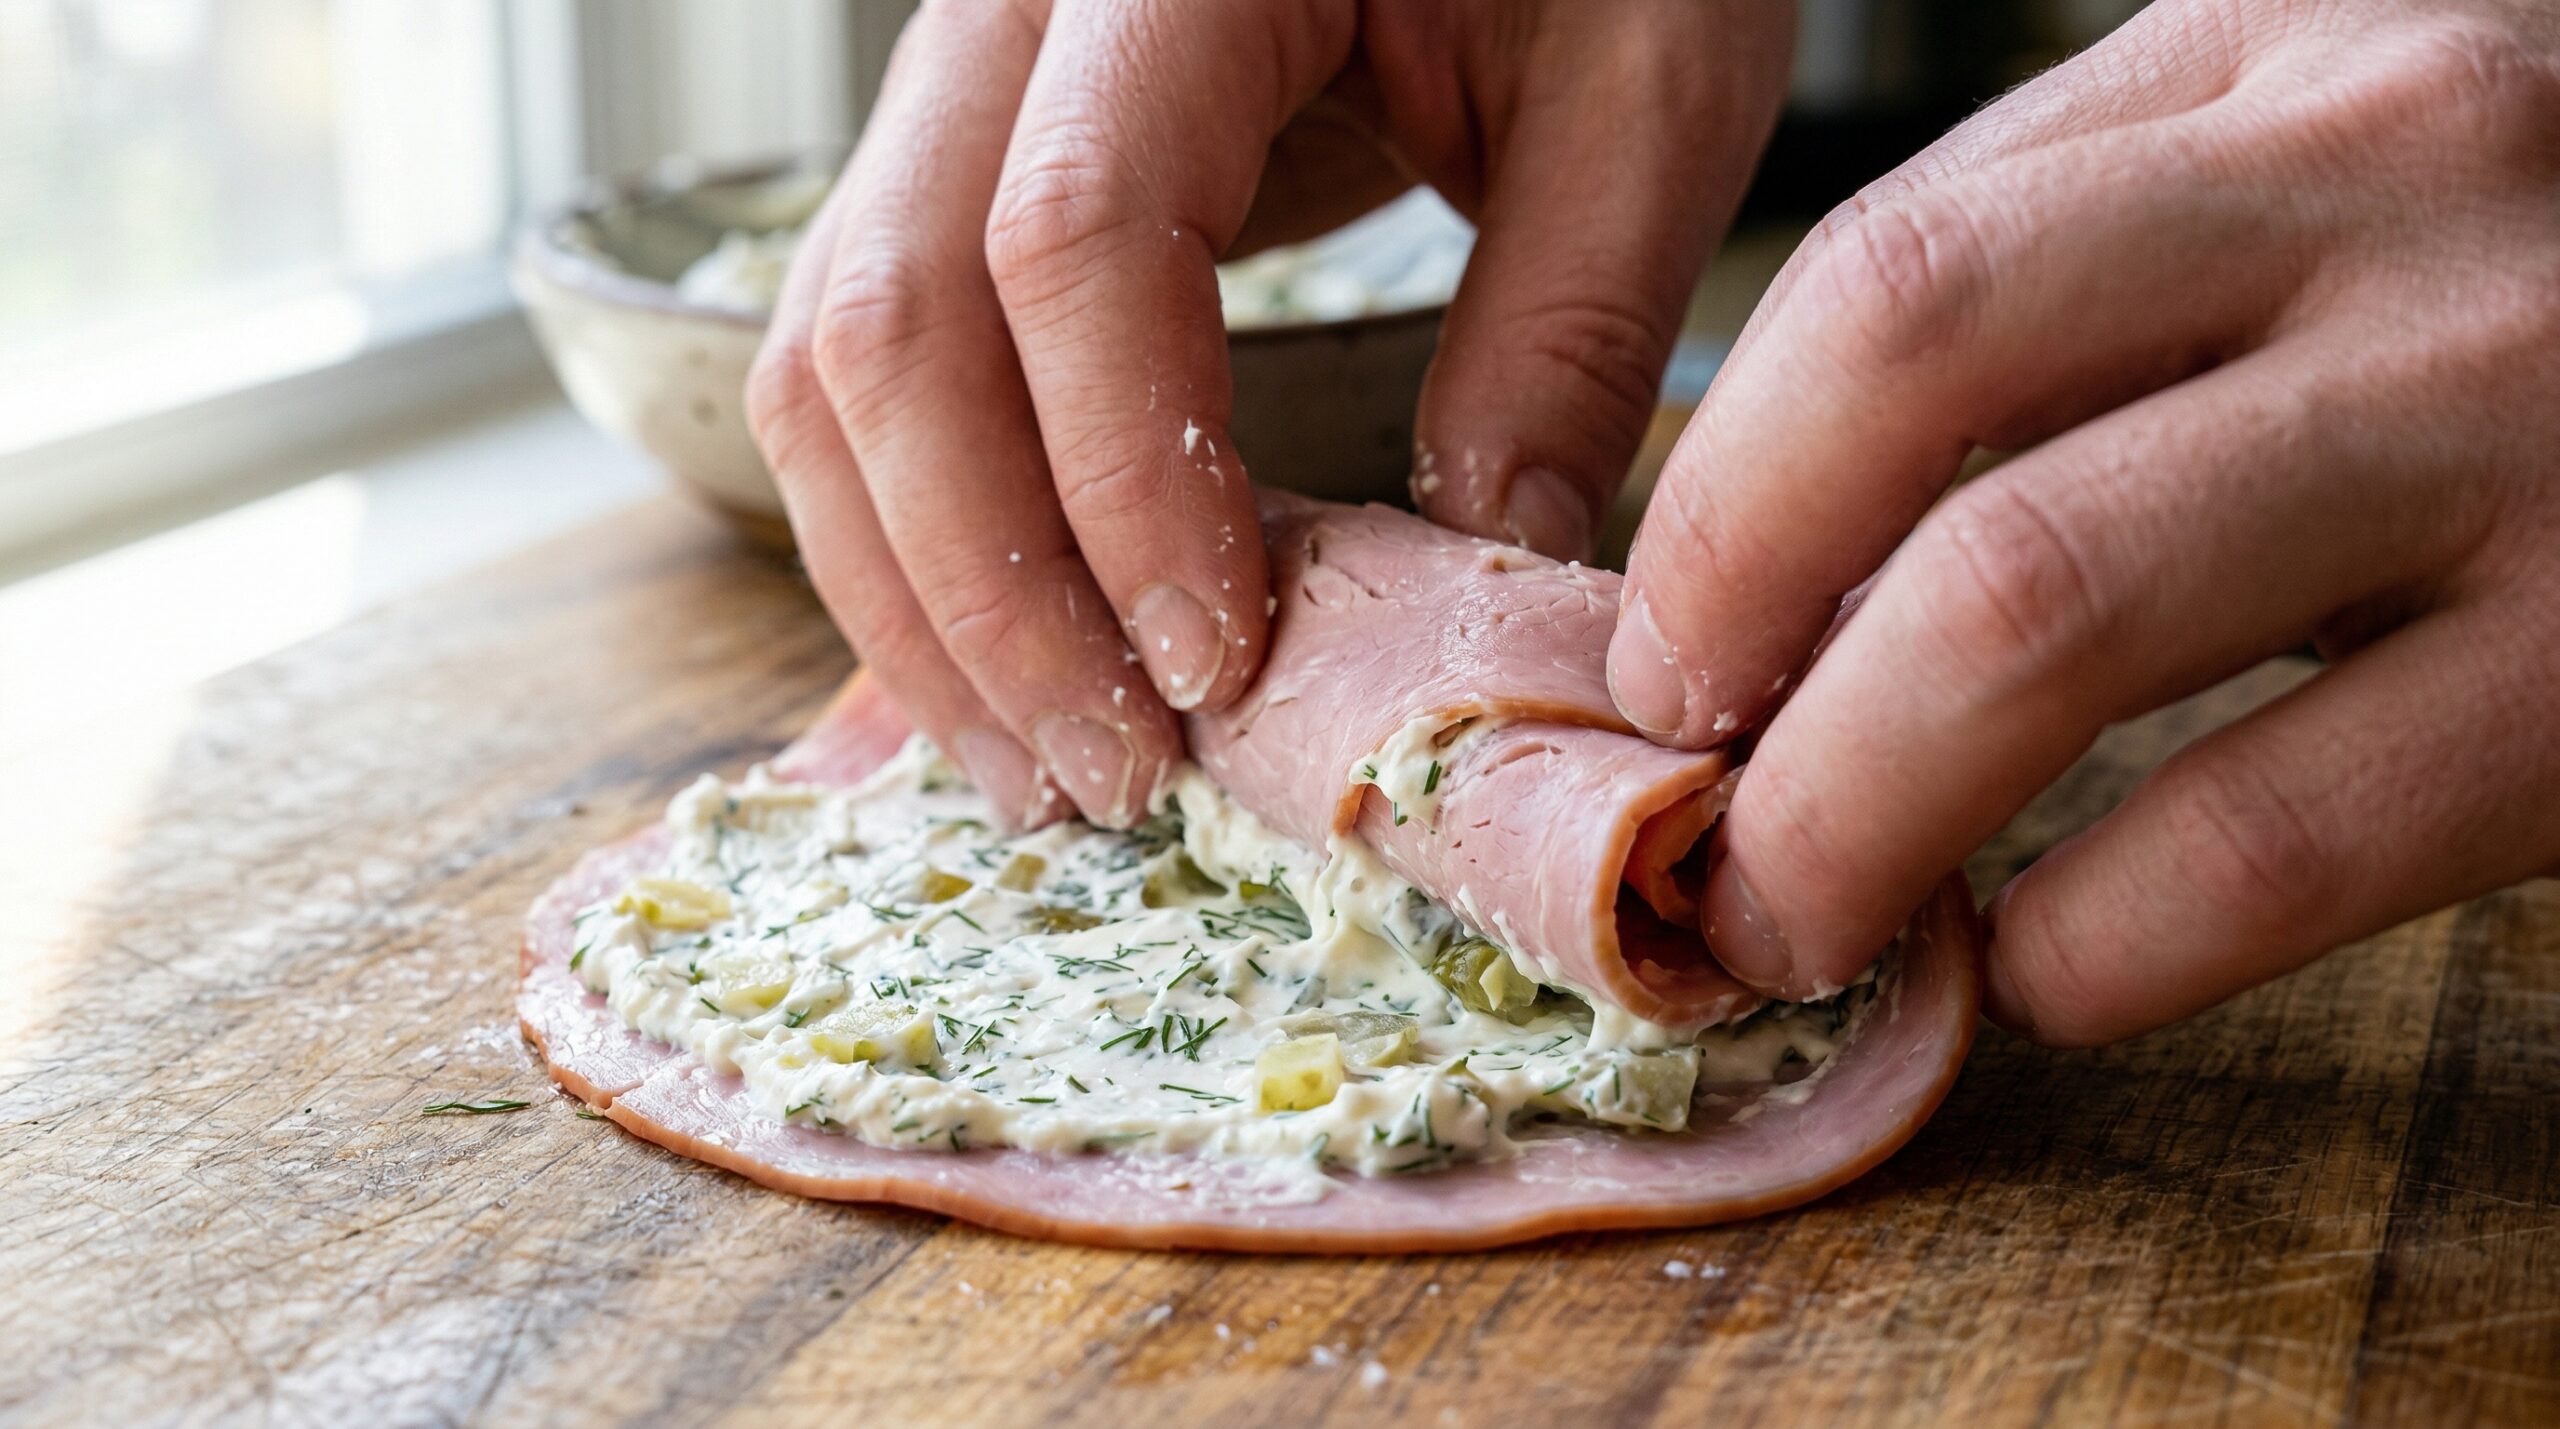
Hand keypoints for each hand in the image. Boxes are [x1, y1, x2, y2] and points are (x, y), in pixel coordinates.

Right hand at [748, 0, 1787, 827]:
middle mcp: (1011, 9)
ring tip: (1045, 763)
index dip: (1127, 477)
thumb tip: (1476, 572)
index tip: (1222, 665)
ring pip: (829, 362)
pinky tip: (983, 669)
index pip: (1076, 235)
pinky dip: (910, 535)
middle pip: (893, 322)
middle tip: (1112, 777)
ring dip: (918, 594)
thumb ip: (1572, 320)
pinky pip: (863, 364)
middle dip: (987, 587)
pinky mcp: (962, 167)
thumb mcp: (1644, 81)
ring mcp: (958, 86)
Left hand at [1611, 0, 2559, 1042]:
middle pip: (1906, 368)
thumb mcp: (2338, 165)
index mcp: (2275, 63)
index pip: (1884, 265)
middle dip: (1731, 620)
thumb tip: (1773, 542)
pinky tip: (2054, 961)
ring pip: (2037, 600)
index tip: (1665, 654)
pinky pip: (2277, 823)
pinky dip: (2103, 932)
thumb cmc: (2558, 272)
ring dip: (1855, 804)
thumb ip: (2083, 277)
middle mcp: (2395, 178)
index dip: (1719, 493)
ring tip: (1806, 910)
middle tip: (1690, 786)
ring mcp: (2524, 401)